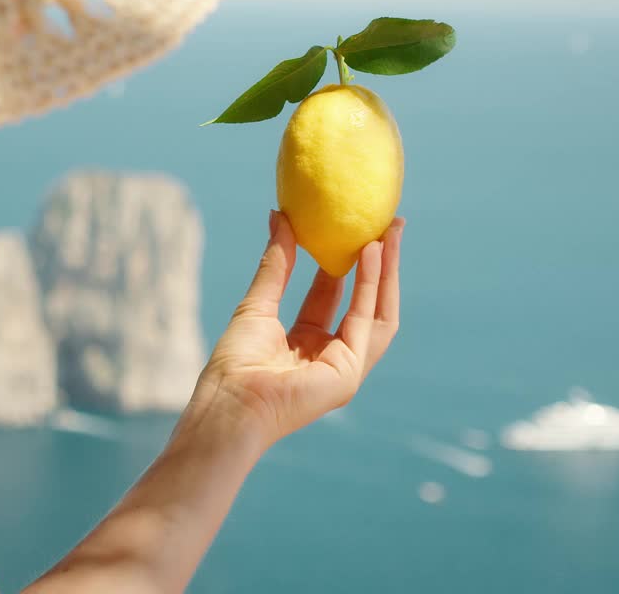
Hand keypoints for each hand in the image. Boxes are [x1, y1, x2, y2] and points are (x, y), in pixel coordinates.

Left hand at [188, 211, 403, 448]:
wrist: (229, 404)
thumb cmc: (235, 365)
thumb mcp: (258, 303)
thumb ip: (276, 263)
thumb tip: (279, 215)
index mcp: (308, 343)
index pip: (337, 295)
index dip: (348, 261)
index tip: (355, 227)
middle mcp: (332, 355)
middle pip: (365, 302)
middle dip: (379, 263)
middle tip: (389, 225)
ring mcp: (346, 368)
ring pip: (378, 311)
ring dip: (386, 271)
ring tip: (388, 233)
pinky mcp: (350, 373)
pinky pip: (367, 321)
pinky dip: (371, 285)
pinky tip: (370, 254)